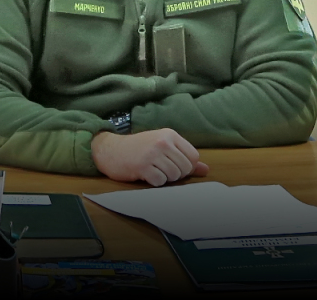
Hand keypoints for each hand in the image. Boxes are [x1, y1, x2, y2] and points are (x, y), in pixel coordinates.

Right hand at [91, 128, 209, 185]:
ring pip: (174, 176)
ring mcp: (152, 154)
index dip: (186, 166)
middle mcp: (163, 142)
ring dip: (164, 178)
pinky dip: (154, 182)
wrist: (110, 150)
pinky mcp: (142, 166)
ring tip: (153, 170)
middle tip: (160, 169)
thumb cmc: (139, 149)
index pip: (193, 156)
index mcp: (170, 135)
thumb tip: (205, 170)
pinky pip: (160, 182)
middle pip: (185, 168)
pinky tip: (145, 174)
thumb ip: (184, 157)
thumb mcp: (162, 147)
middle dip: (175, 174)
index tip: (173, 165)